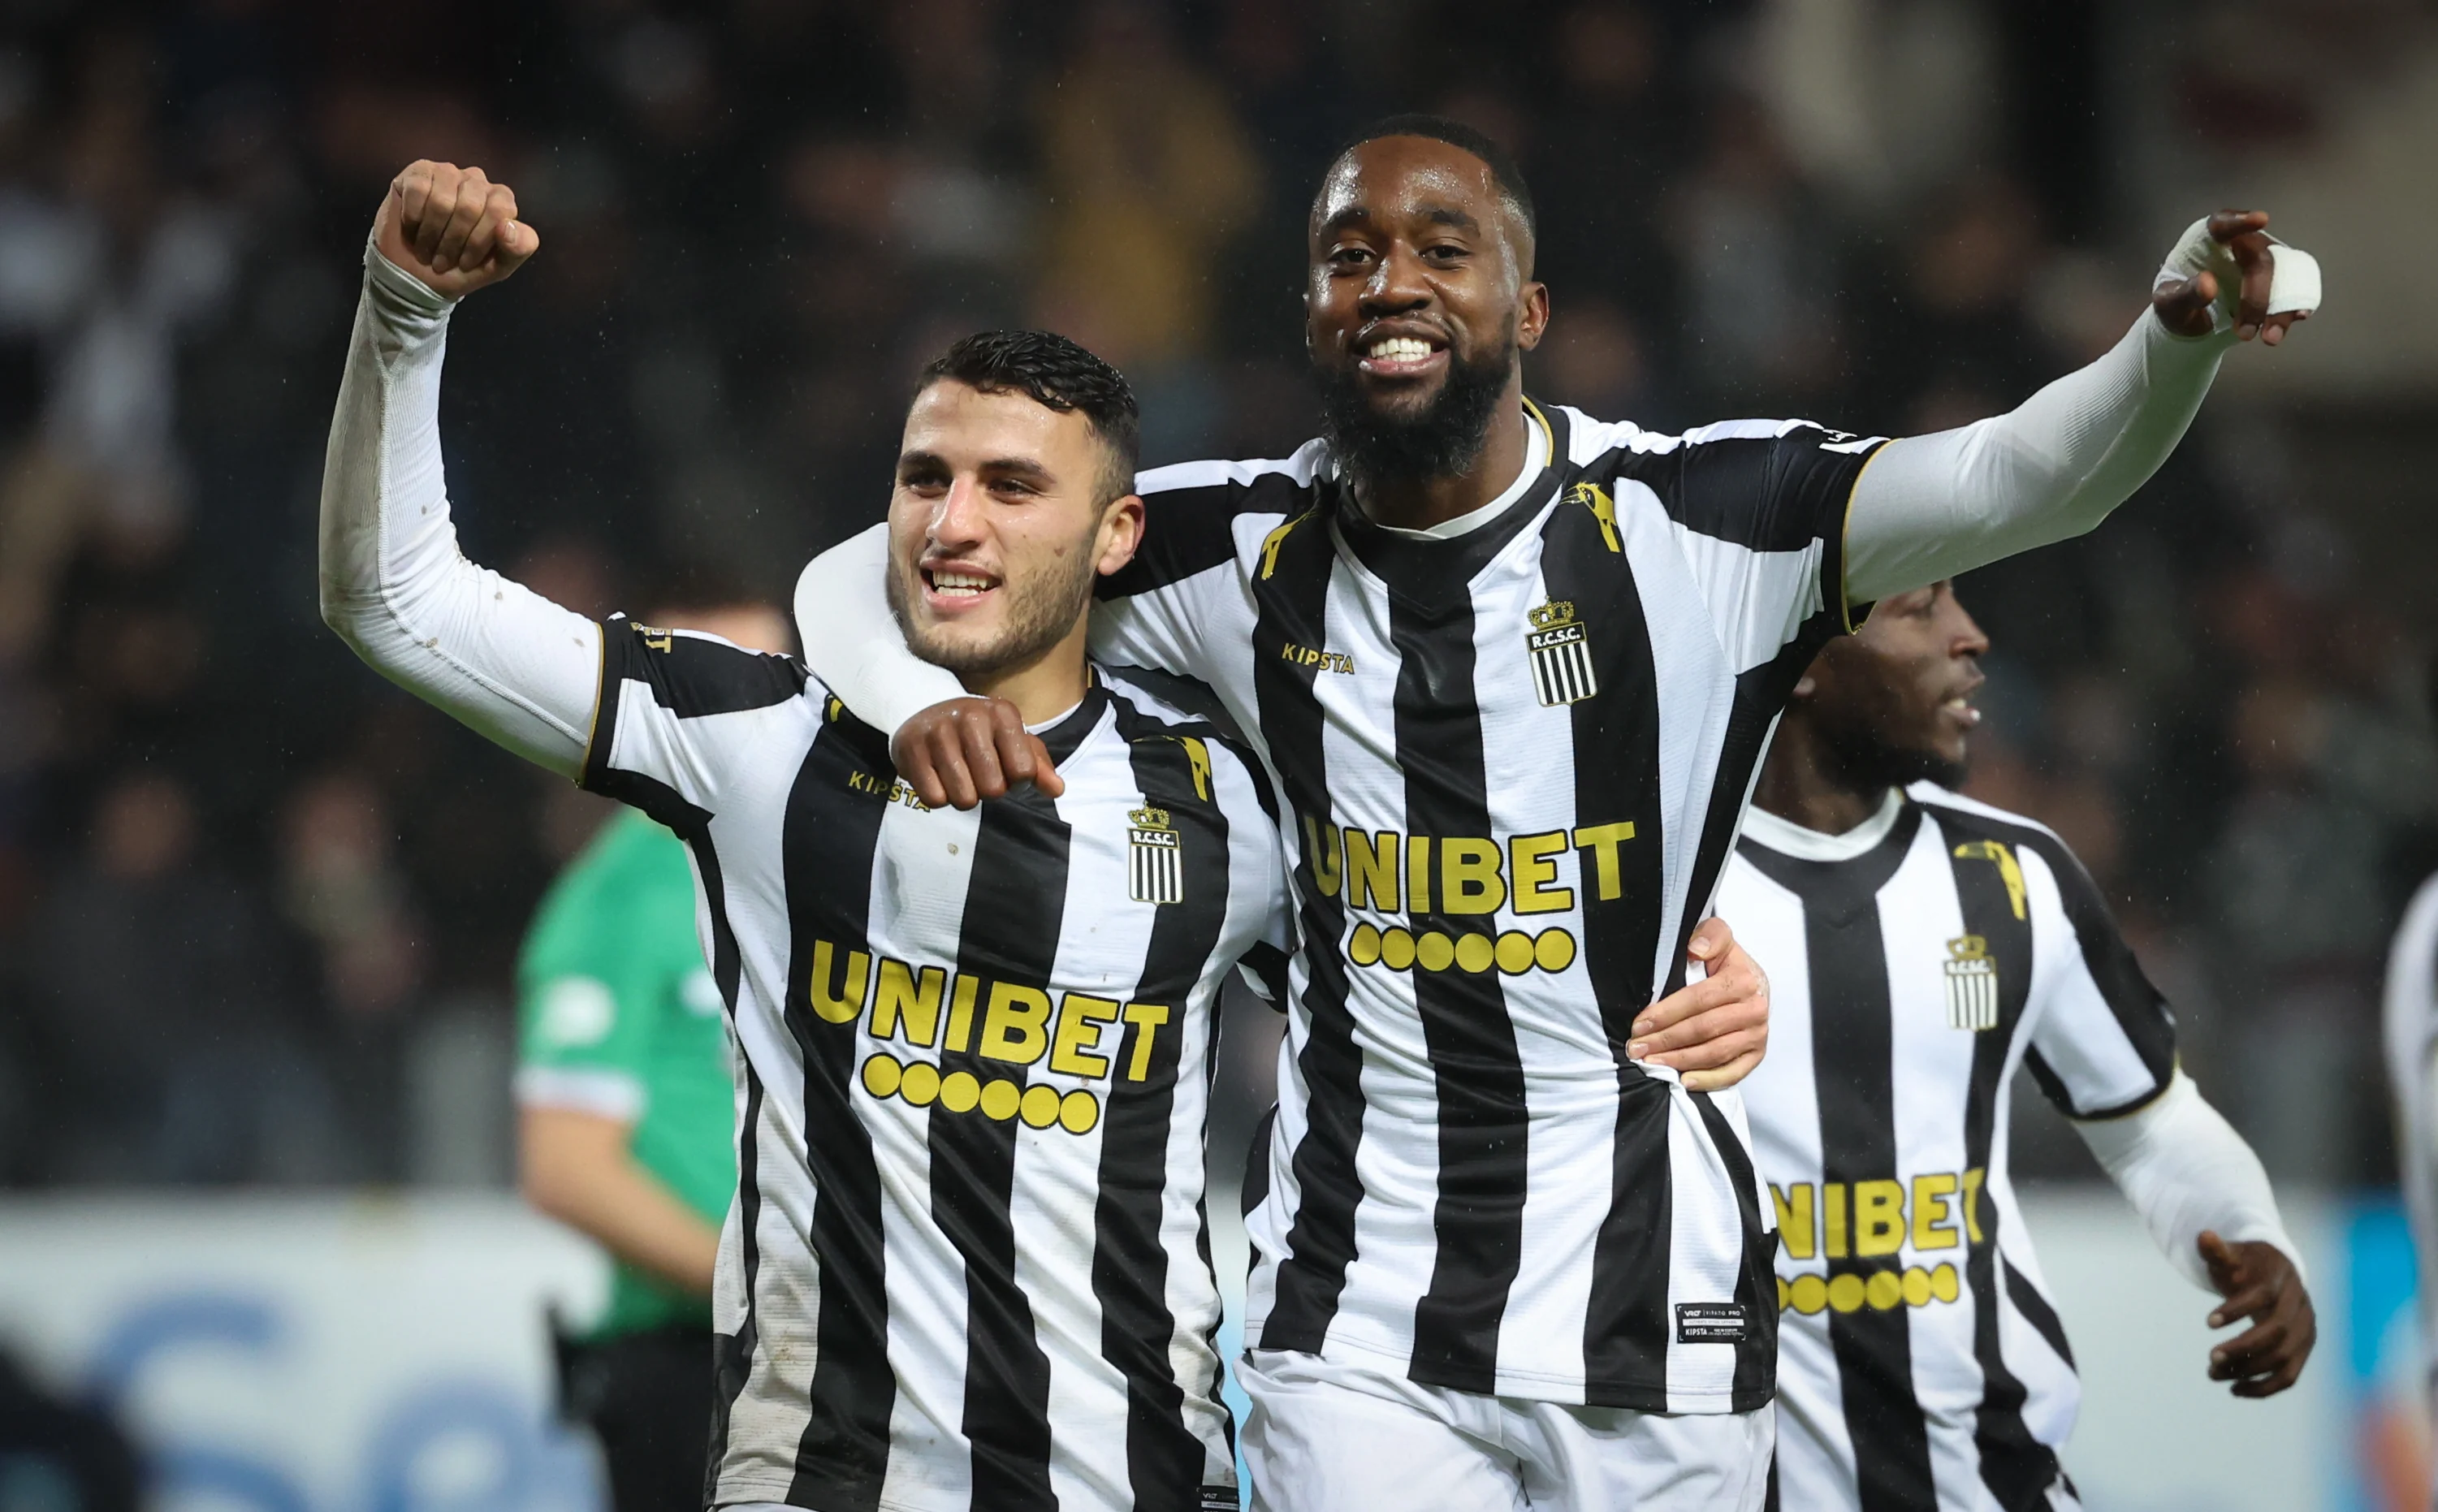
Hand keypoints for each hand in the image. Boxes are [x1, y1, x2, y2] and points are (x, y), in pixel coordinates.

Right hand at [373, 160, 538, 299]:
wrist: (416, 274)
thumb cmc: (459, 268)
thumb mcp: (497, 268)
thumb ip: (517, 249)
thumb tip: (508, 226)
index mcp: (501, 199)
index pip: (499, 210)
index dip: (479, 242)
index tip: (466, 262)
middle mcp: (476, 180)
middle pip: (470, 207)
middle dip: (453, 242)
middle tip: (442, 260)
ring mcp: (447, 173)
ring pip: (442, 200)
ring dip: (431, 234)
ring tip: (426, 249)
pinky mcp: (418, 171)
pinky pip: (418, 190)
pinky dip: (412, 219)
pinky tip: (412, 229)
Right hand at [890, 696, 1066, 808]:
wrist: (925, 709)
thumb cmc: (979, 732)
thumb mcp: (1013, 741)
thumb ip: (1038, 766)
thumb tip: (1056, 790)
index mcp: (1002, 713)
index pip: (1023, 772)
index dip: (1017, 782)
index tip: (1005, 770)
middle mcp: (970, 717)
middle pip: (993, 790)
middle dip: (988, 792)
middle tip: (978, 775)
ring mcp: (938, 732)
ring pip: (963, 799)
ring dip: (963, 796)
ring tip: (959, 776)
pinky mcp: (910, 748)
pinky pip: (934, 799)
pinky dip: (938, 797)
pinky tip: (937, 777)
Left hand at [1627, 917, 1768, 1092]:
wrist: (1750, 979)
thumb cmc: (1725, 962)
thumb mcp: (1718, 937)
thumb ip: (1710, 936)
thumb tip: (1696, 950)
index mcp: (1743, 979)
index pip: (1698, 999)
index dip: (1666, 1013)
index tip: (1639, 1025)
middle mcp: (1754, 1009)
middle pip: (1703, 1029)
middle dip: (1665, 1040)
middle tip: (1637, 1048)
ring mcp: (1757, 1034)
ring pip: (1714, 1052)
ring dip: (1680, 1060)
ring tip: (1652, 1063)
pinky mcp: (1756, 1053)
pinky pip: (1733, 1072)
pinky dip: (1709, 1080)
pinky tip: (1685, 1081)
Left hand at [2152, 210, 2308, 345]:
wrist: (2192, 325)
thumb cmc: (2176, 305)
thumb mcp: (2168, 304)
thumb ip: (2184, 294)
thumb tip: (2208, 283)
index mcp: (2207, 240)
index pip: (2222, 224)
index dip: (2241, 221)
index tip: (2260, 220)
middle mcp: (2239, 245)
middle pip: (2260, 259)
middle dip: (2257, 299)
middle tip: (2244, 333)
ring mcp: (2261, 261)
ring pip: (2283, 274)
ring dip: (2281, 308)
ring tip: (2269, 338)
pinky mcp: (2277, 280)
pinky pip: (2295, 286)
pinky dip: (2298, 302)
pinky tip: (2298, 316)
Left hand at [2200, 1229, 2314, 1396]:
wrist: (2278, 1276)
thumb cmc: (2250, 1266)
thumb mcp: (2233, 1255)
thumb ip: (2218, 1250)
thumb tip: (2203, 1236)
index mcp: (2283, 1281)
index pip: (2263, 1297)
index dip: (2236, 1309)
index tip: (2207, 1323)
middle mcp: (2301, 1308)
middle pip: (2277, 1332)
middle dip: (2242, 1348)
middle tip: (2210, 1359)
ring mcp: (2307, 1332)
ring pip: (2283, 1358)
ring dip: (2247, 1370)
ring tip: (2212, 1373)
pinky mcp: (2304, 1351)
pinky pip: (2290, 1376)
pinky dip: (2264, 1388)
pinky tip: (2234, 1390)